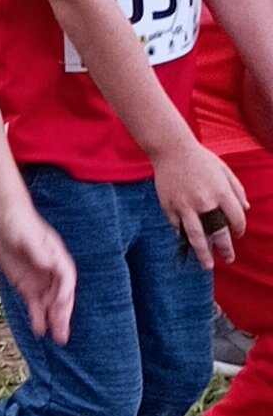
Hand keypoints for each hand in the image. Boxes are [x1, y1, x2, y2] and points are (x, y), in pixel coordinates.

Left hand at [0, 198, 76, 342]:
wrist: (4, 222)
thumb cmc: (20, 225)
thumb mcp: (28, 235)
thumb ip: (39, 251)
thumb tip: (49, 262)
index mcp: (59, 259)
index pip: (66, 281)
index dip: (64, 294)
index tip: (60, 306)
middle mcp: (54, 273)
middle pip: (61, 297)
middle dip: (62, 315)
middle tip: (63, 334)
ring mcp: (42, 281)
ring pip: (50, 305)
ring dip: (54, 321)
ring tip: (58, 339)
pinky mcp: (28, 286)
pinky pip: (35, 305)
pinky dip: (38, 317)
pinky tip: (39, 330)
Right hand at [155, 142, 247, 264]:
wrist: (171, 150)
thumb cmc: (200, 159)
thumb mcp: (224, 170)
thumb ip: (237, 190)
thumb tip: (246, 208)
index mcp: (221, 192)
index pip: (236, 218)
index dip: (240, 228)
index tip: (238, 233)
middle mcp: (204, 201)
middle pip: (218, 232)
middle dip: (225, 248)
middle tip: (229, 259)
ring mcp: (185, 205)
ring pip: (195, 235)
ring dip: (203, 252)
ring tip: (208, 265)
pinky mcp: (169, 206)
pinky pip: (177, 226)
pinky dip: (183, 235)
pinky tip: (187, 242)